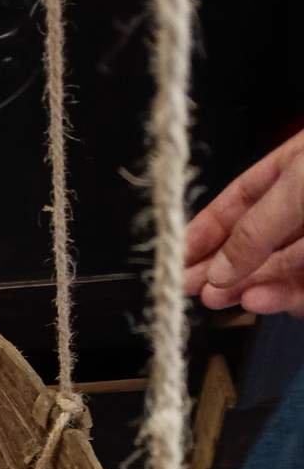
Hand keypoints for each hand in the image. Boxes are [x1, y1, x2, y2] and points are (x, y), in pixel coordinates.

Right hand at [185, 130, 303, 317]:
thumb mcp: (297, 187)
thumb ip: (254, 230)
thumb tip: (215, 271)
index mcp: (295, 169)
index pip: (240, 201)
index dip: (205, 228)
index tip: (177, 254)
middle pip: (253, 242)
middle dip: (219, 266)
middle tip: (188, 286)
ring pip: (275, 271)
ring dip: (243, 286)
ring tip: (215, 298)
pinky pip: (302, 290)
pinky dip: (278, 298)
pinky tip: (256, 299)